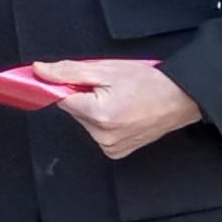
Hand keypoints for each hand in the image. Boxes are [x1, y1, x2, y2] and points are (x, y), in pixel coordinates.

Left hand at [33, 59, 201, 159]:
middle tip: (108, 88)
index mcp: (98, 115)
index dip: (68, 86)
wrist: (183, 97)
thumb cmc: (150, 82)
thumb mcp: (106, 70)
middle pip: (74, 110)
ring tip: (120, 99)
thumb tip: (39, 71)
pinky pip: (98, 133)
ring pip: (85, 121)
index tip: (81, 80)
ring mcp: (111, 146)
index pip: (60, 99)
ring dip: (95, 109)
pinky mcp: (117, 151)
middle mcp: (103, 136)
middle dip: (84, 96)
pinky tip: (122, 112)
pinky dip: (104, 122)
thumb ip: (67, 71)